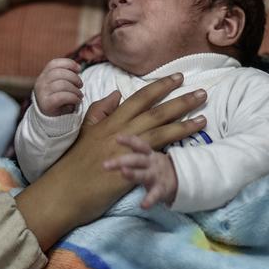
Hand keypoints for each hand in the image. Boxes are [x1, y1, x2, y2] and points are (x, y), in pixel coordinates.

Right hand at [16, 74, 207, 248]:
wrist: (64, 191)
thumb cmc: (73, 163)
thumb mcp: (84, 130)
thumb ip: (100, 110)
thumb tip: (115, 94)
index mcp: (110, 121)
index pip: (139, 98)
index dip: (160, 86)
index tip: (177, 77)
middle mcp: (120, 132)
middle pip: (156, 112)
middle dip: (180, 100)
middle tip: (202, 91)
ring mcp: (126, 150)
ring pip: (161, 131)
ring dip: (185, 123)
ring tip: (204, 116)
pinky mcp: (131, 170)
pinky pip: (156, 156)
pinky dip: (173, 149)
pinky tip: (189, 146)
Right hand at [34, 58, 82, 116]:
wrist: (51, 121)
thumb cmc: (59, 101)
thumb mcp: (60, 86)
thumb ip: (66, 76)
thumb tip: (78, 67)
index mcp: (44, 76)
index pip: (54, 63)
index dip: (68, 63)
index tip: (79, 69)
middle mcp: (40, 83)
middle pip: (59, 73)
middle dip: (74, 78)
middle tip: (80, 85)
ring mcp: (42, 93)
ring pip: (62, 84)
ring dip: (75, 89)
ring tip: (80, 95)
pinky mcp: (46, 104)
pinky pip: (62, 96)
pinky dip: (73, 98)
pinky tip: (77, 101)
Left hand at [103, 135, 177, 208]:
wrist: (181, 178)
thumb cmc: (156, 166)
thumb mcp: (149, 156)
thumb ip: (136, 150)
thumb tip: (115, 139)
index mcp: (148, 154)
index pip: (138, 145)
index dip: (129, 141)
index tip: (117, 138)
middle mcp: (152, 163)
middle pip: (136, 160)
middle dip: (121, 161)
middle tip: (105, 165)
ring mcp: (157, 176)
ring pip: (144, 175)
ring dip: (133, 174)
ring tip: (123, 173)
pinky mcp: (161, 190)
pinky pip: (154, 195)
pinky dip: (149, 200)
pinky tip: (143, 206)